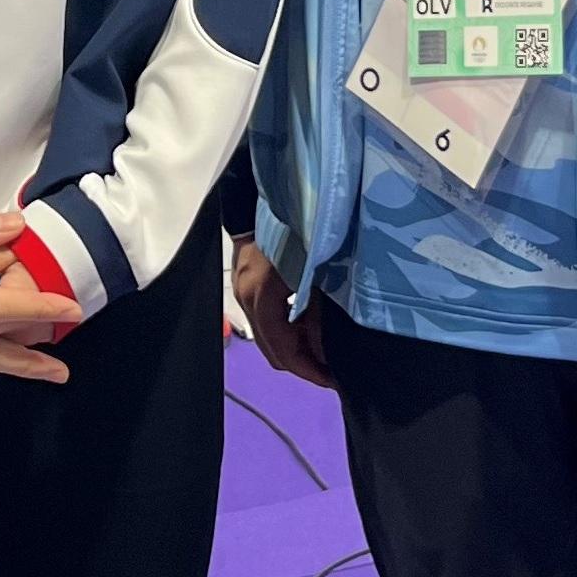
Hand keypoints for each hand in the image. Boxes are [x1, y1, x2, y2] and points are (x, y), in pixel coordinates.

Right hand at [230, 237, 330, 386]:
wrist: (262, 195)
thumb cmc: (295, 229)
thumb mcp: (315, 272)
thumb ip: (318, 312)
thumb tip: (325, 348)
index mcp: (262, 297)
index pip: (282, 349)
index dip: (308, 369)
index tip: (332, 380)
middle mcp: (247, 300)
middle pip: (272, 349)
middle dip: (302, 363)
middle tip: (332, 370)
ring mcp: (243, 293)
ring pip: (269, 337)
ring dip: (296, 347)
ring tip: (326, 351)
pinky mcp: (247, 285)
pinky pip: (268, 320)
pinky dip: (289, 330)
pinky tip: (311, 327)